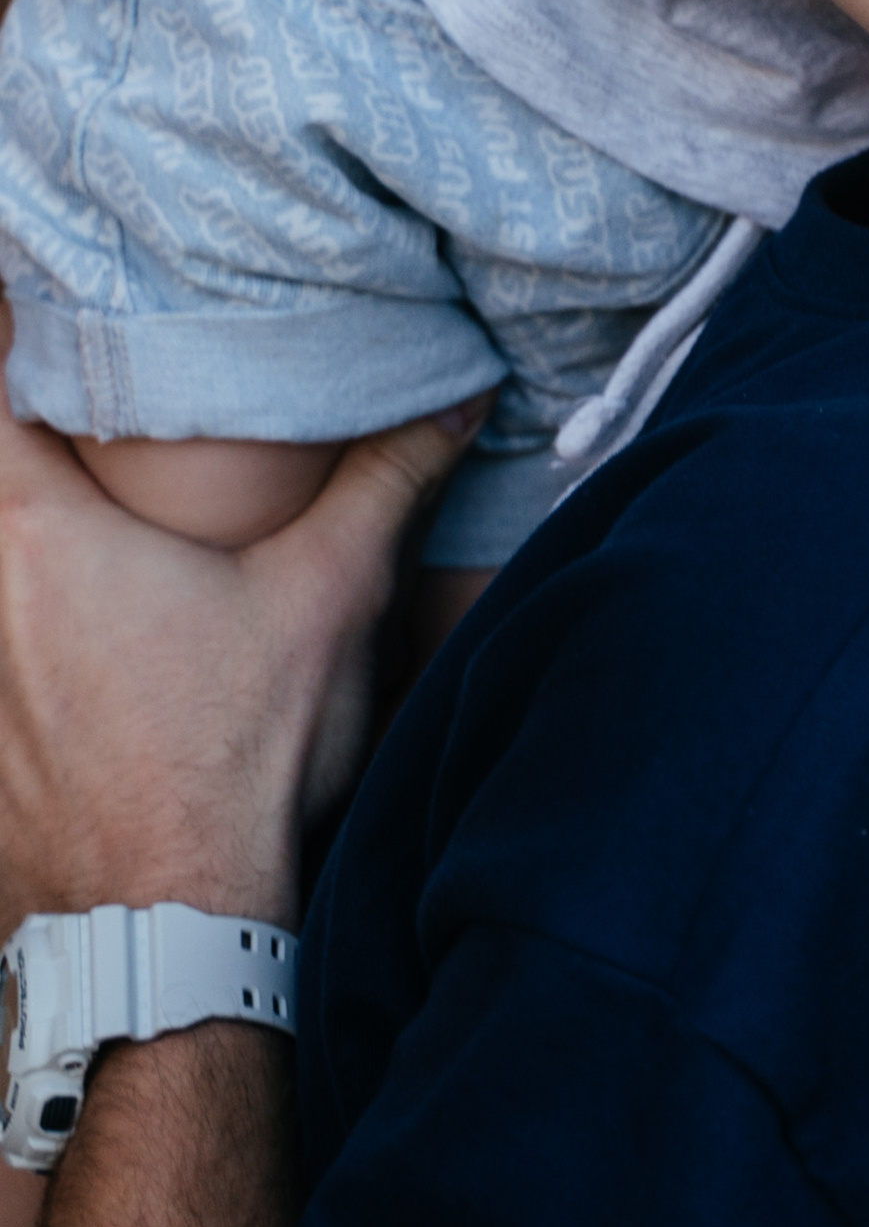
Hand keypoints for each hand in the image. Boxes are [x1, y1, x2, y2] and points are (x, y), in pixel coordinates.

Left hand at [0, 351, 484, 931]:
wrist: (164, 937)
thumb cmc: (236, 760)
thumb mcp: (330, 598)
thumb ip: (390, 478)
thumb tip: (464, 387)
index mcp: (35, 532)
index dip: (8, 323)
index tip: (43, 289)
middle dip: (23, 433)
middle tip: (73, 388)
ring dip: (24, 529)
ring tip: (87, 511)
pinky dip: (20, 631)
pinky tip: (72, 648)